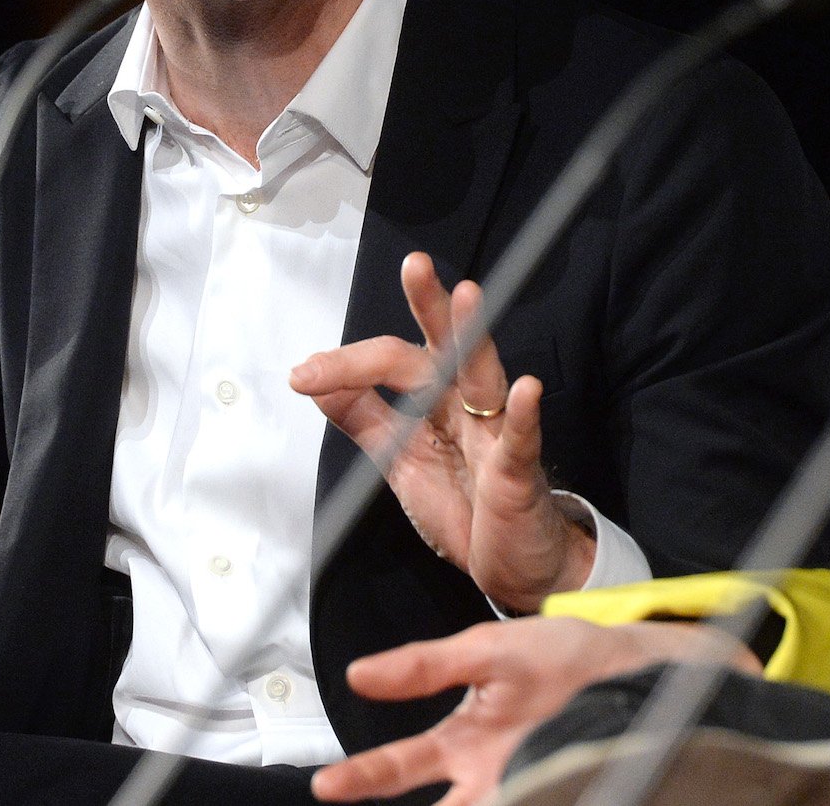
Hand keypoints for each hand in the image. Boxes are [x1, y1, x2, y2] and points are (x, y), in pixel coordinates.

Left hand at [290, 251, 591, 611]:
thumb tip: (315, 381)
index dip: (346, 365)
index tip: (303, 376)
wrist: (507, 565)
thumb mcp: (400, 460)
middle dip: (431, 304)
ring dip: (475, 337)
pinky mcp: (520, 472)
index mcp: (435, 398)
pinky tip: (526, 390)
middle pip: (446, 346)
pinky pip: (523, 440)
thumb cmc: (463, 506)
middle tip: (414, 265)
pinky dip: (525, 415)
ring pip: (485, 376)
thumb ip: (364, 418)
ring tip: (468, 295)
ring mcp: (497, 433)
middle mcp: (466, 404)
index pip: (391, 362)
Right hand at [310, 616, 756, 804]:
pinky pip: (537, 803)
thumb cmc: (562, 656)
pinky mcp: (563, 793)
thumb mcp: (488, 651)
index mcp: (466, 741)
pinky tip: (524, 799)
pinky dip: (526, 801)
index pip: (401, 765)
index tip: (327, 786)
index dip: (363, 777)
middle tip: (345, 793)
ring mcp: (529, 787)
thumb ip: (426, 665)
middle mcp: (491, 778)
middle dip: (389, 800)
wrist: (637, 668)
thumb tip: (359, 675)